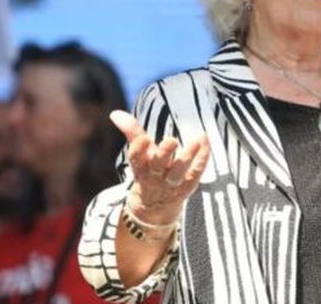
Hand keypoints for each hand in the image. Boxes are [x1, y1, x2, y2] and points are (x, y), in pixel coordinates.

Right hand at [110, 110, 210, 224]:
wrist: (154, 207)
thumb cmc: (147, 172)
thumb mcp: (139, 155)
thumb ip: (131, 132)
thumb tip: (115, 113)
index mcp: (140, 167)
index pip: (136, 158)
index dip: (138, 149)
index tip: (143, 139)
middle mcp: (155, 176)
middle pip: (158, 165)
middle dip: (164, 153)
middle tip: (172, 140)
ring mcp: (171, 184)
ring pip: (179, 172)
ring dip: (188, 156)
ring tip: (197, 140)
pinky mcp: (186, 188)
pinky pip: (195, 174)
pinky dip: (202, 159)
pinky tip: (206, 143)